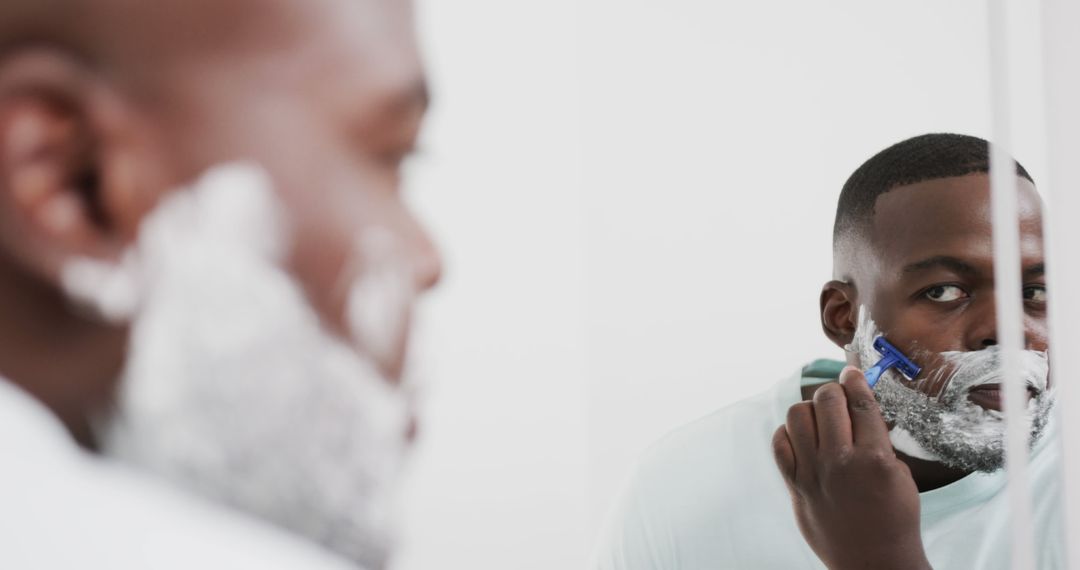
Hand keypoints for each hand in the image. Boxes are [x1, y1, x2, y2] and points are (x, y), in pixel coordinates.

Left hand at [771, 366, 931, 569]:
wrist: (873, 562)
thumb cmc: (894, 519)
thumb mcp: (901, 475)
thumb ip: (878, 441)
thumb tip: (860, 408)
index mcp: (875, 458)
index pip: (860, 402)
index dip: (855, 380)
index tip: (852, 371)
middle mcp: (841, 462)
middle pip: (826, 401)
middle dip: (833, 390)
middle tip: (838, 396)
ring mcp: (813, 474)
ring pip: (797, 415)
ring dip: (810, 409)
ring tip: (820, 418)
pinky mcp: (795, 486)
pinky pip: (780, 443)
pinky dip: (788, 433)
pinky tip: (801, 438)